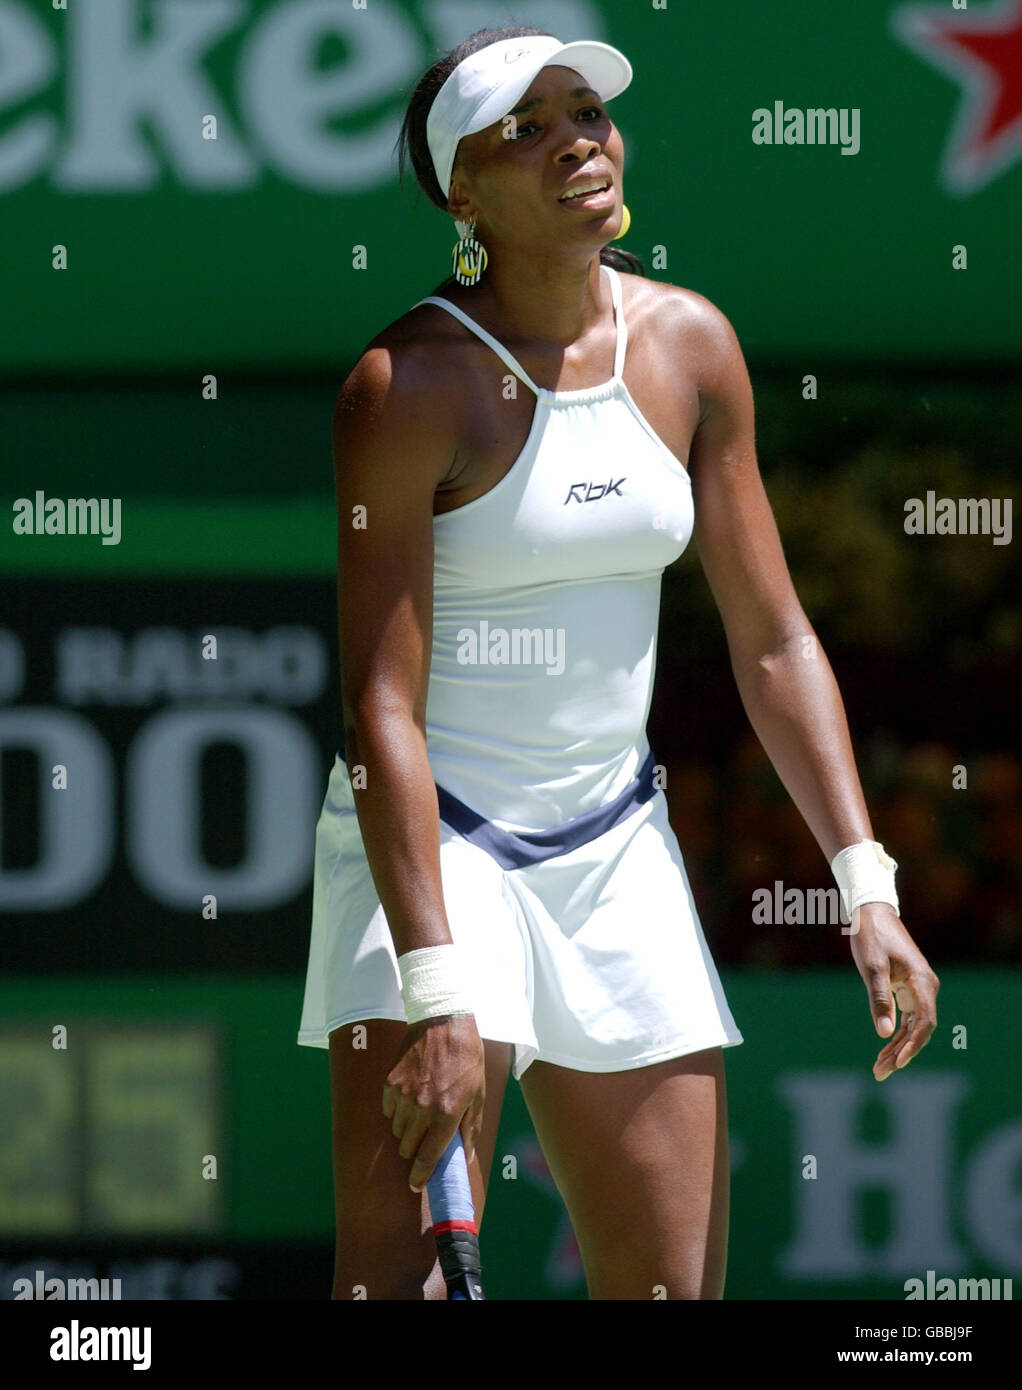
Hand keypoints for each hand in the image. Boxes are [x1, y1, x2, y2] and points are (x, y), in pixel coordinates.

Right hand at [382, 1013, 484, 1191]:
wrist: (443, 1022)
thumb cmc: (466, 1057)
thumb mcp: (478, 1093)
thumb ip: (471, 1127)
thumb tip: (466, 1156)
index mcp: (447, 1114)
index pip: (428, 1157)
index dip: (420, 1176)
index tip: (416, 1184)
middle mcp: (422, 1108)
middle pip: (408, 1147)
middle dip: (416, 1149)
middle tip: (425, 1139)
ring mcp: (403, 1095)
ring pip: (397, 1130)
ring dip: (407, 1129)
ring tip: (420, 1112)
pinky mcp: (390, 1083)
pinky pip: (388, 1110)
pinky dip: (397, 1111)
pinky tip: (410, 1097)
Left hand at [847, 903, 938, 1080]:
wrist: (872, 912)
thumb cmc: (871, 936)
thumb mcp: (872, 968)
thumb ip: (880, 1000)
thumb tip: (885, 1034)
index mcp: (923, 982)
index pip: (924, 1023)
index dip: (912, 1046)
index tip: (897, 1063)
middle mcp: (927, 988)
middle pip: (919, 1030)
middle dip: (901, 1053)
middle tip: (879, 1073)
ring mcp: (919, 990)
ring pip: (913, 1027)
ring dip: (897, 1048)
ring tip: (879, 1069)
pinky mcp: (909, 990)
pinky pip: (907, 1019)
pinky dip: (896, 1035)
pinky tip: (884, 1050)